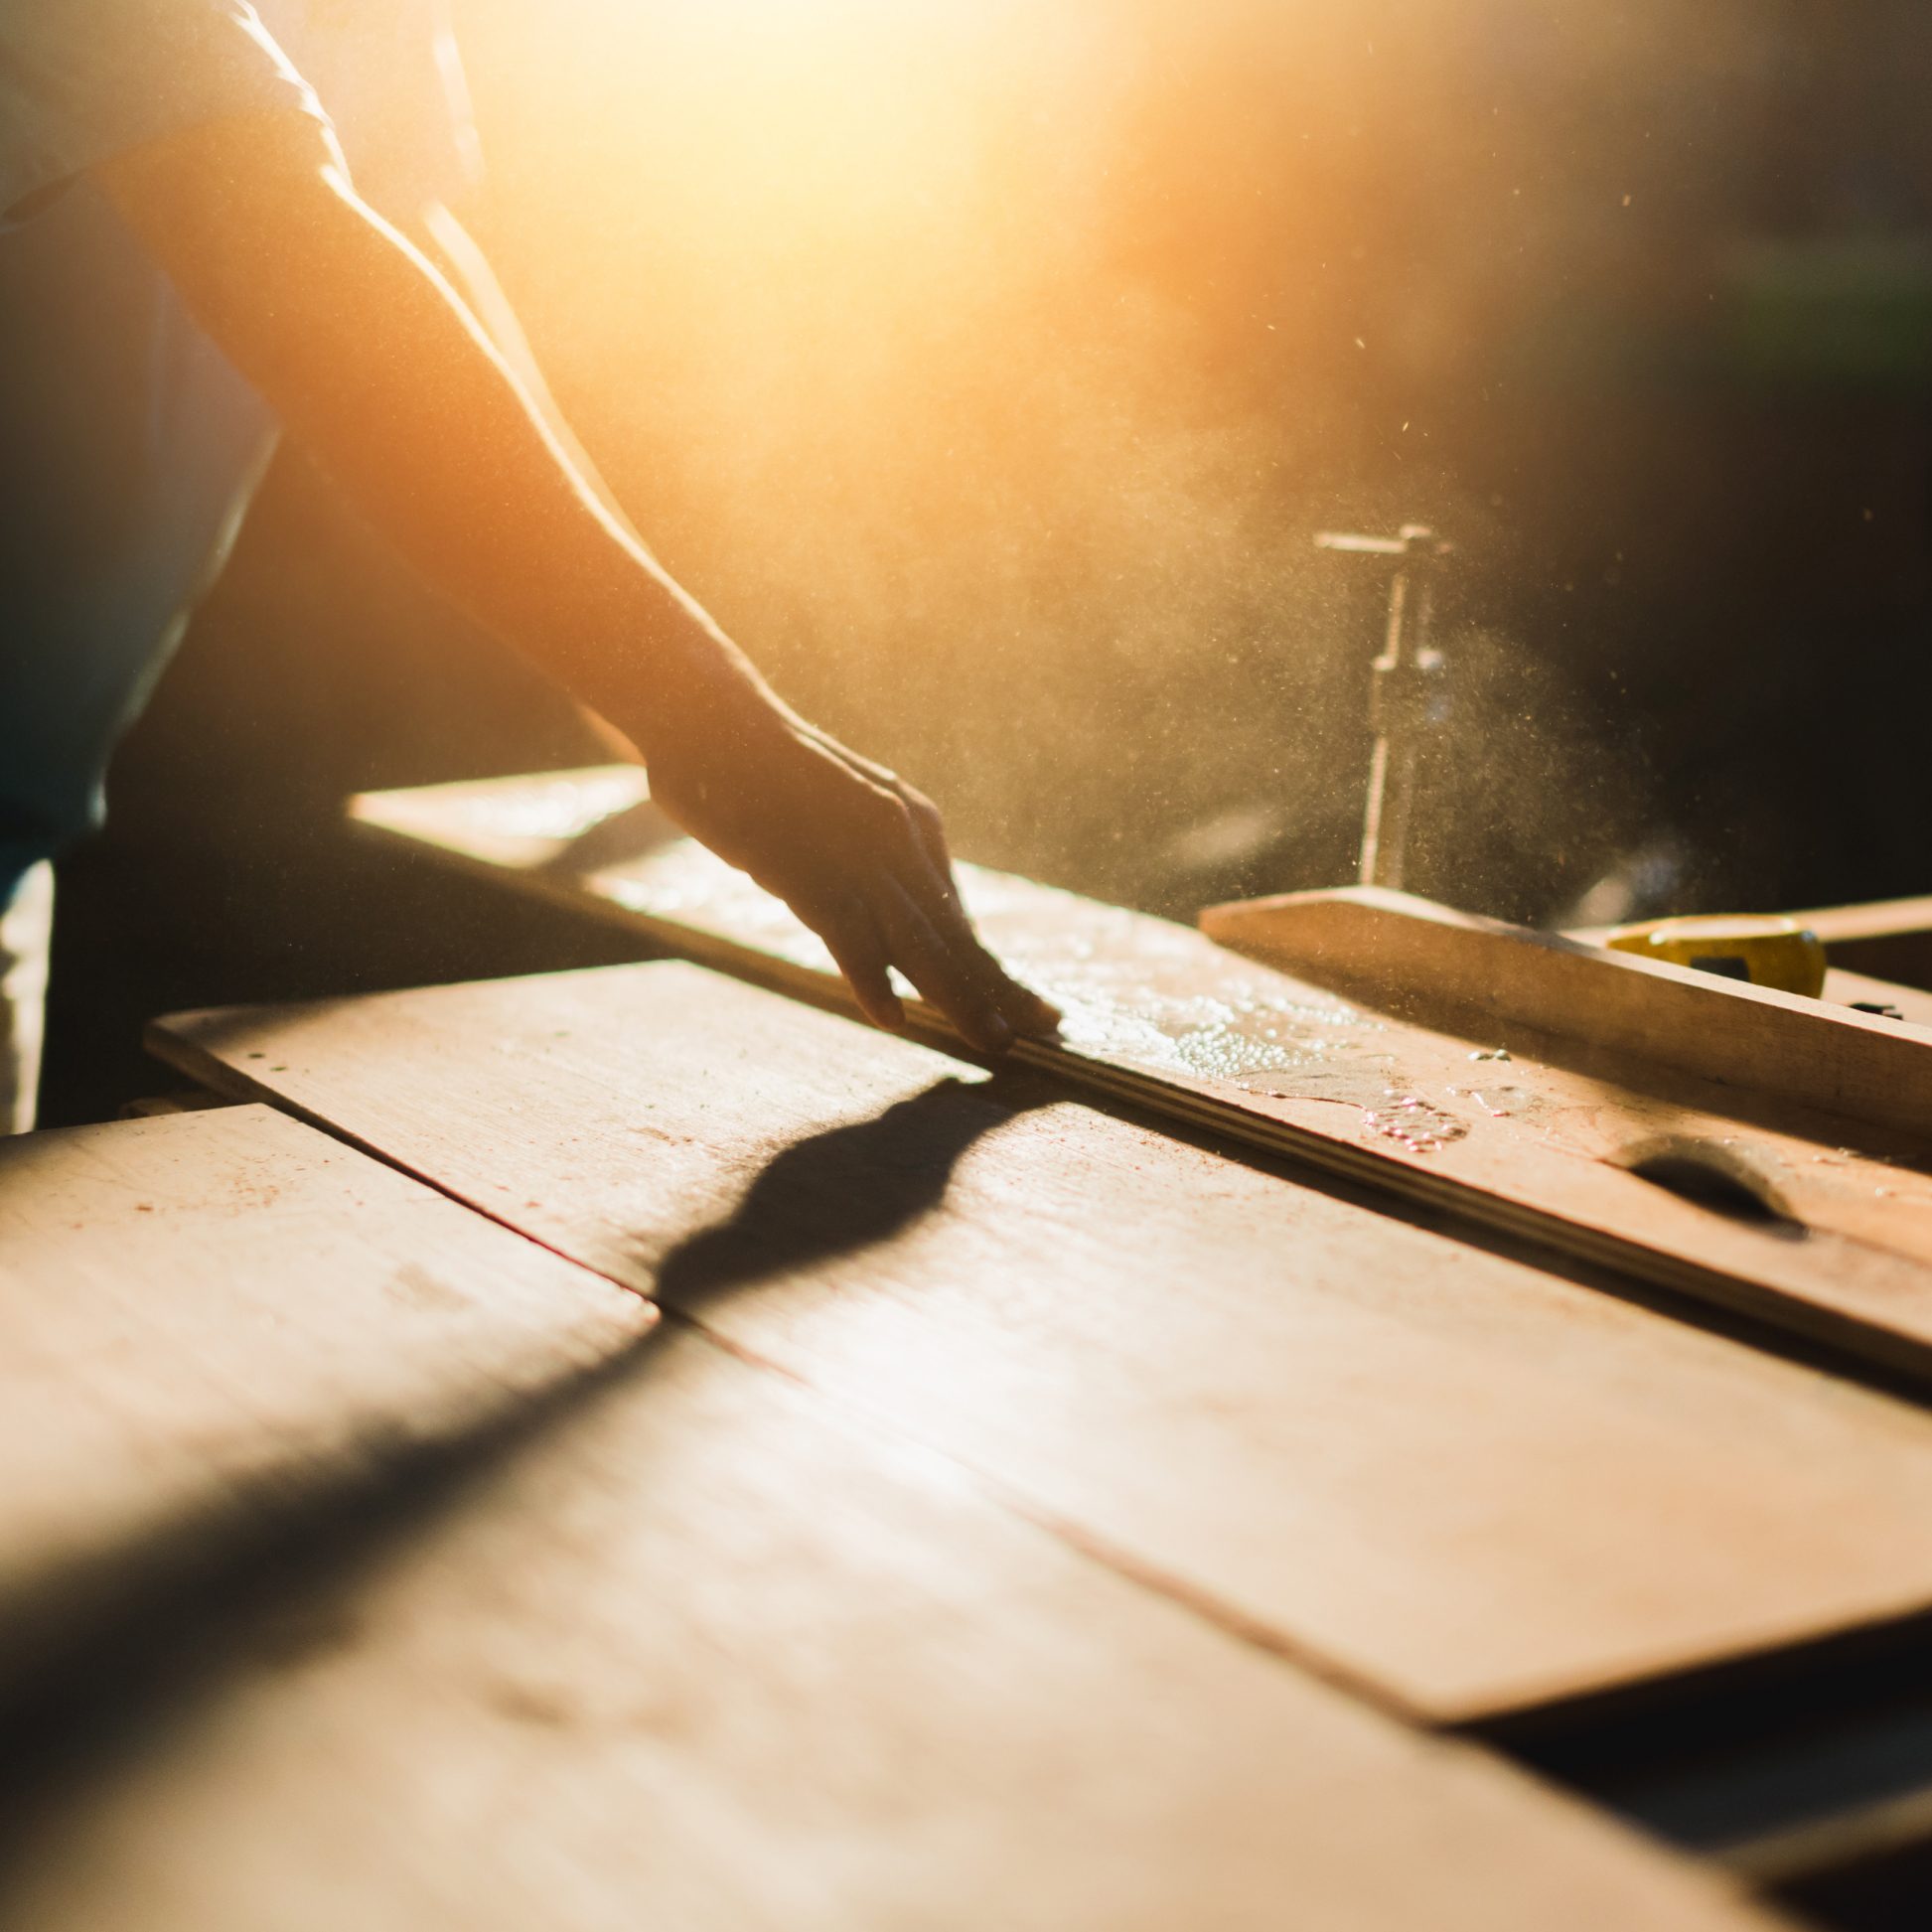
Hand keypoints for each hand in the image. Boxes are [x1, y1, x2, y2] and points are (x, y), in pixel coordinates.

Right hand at [640, 671, 1060, 1055]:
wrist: (713, 715)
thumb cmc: (767, 769)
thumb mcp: (843, 812)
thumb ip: (876, 858)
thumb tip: (904, 914)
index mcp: (912, 826)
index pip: (959, 917)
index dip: (995, 969)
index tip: (1035, 1009)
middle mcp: (899, 840)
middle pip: (956, 935)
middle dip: (1001, 990)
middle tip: (1047, 1031)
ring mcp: (857, 856)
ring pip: (919, 942)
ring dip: (959, 996)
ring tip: (994, 1041)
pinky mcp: (807, 867)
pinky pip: (846, 933)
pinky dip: (869, 977)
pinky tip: (892, 1017)